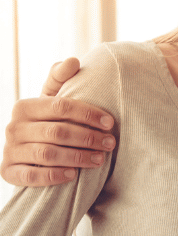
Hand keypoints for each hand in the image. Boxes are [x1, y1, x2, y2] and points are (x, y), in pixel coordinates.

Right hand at [3, 58, 114, 186]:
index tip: (110, 123)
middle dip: (87, 137)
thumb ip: (61, 79)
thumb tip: (74, 60)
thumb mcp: (52, 101)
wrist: (28, 155)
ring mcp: (10, 150)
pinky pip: (31, 175)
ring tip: (100, 159)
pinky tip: (72, 175)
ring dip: (77, 157)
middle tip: (110, 144)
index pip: (60, 106)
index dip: (88, 114)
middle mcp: (14, 127)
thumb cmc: (48, 124)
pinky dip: (53, 175)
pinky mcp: (9, 172)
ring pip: (47, 154)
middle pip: (56, 132)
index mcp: (25, 107)